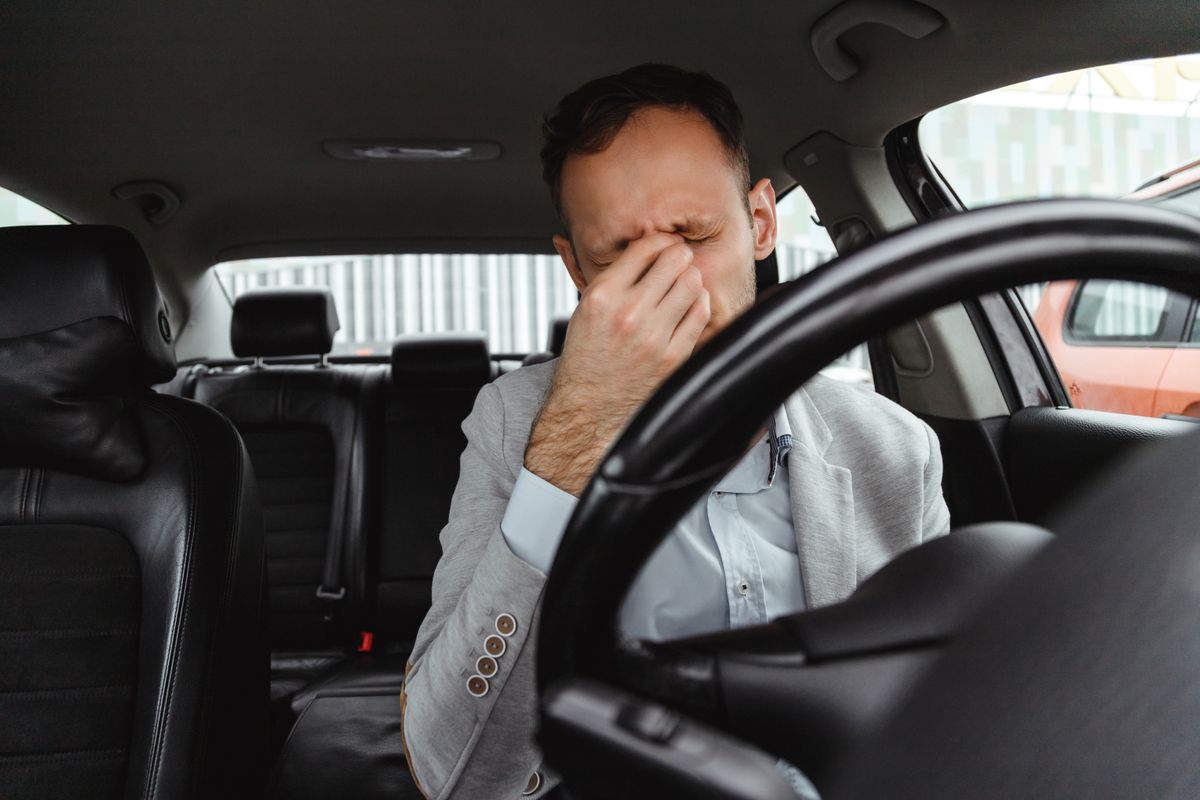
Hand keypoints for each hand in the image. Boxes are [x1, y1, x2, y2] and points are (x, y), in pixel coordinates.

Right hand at [525, 232, 710, 495]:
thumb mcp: (585, 309)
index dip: (659, 241)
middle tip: (678, 260)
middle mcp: (629, 314)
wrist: (588, 409)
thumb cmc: (586, 359)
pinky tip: (688, 307)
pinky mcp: (673, 358)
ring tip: (682, 284)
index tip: (663, 244)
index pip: (645, 248)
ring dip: (690, 279)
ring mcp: (654, 338)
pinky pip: (701, 314)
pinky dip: (699, 304)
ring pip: (692, 285)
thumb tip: (649, 249)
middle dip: (679, 256)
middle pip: (674, 262)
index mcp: (602, 297)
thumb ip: (615, 278)